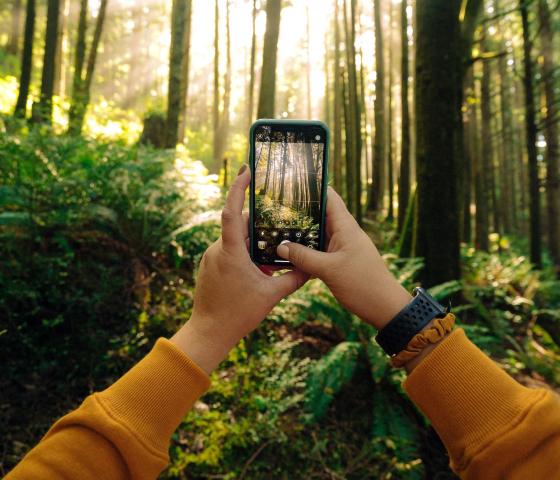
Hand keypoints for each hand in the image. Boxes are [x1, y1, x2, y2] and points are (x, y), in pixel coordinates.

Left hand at [171, 165, 307, 372]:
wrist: (209, 333)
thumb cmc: (237, 314)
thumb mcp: (271, 295)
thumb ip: (293, 278)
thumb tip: (312, 268)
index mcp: (230, 251)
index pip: (232, 211)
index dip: (238, 188)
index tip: (246, 170)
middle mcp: (217, 249)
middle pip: (239, 225)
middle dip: (259, 224)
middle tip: (279, 220)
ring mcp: (211, 257)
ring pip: (235, 239)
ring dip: (253, 242)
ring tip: (273, 250)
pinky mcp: (210, 266)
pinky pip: (229, 250)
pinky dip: (244, 252)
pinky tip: (259, 267)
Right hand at [276, 187, 410, 330]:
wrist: (385, 308)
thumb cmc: (363, 285)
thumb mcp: (329, 270)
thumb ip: (304, 257)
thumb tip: (281, 246)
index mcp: (346, 227)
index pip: (329, 197)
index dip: (313, 187)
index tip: (292, 182)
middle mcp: (344, 233)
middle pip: (320, 214)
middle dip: (300, 211)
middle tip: (275, 208)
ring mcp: (342, 247)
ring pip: (318, 234)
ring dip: (301, 233)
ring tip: (277, 228)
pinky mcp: (340, 260)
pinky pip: (319, 249)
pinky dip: (306, 250)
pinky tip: (290, 253)